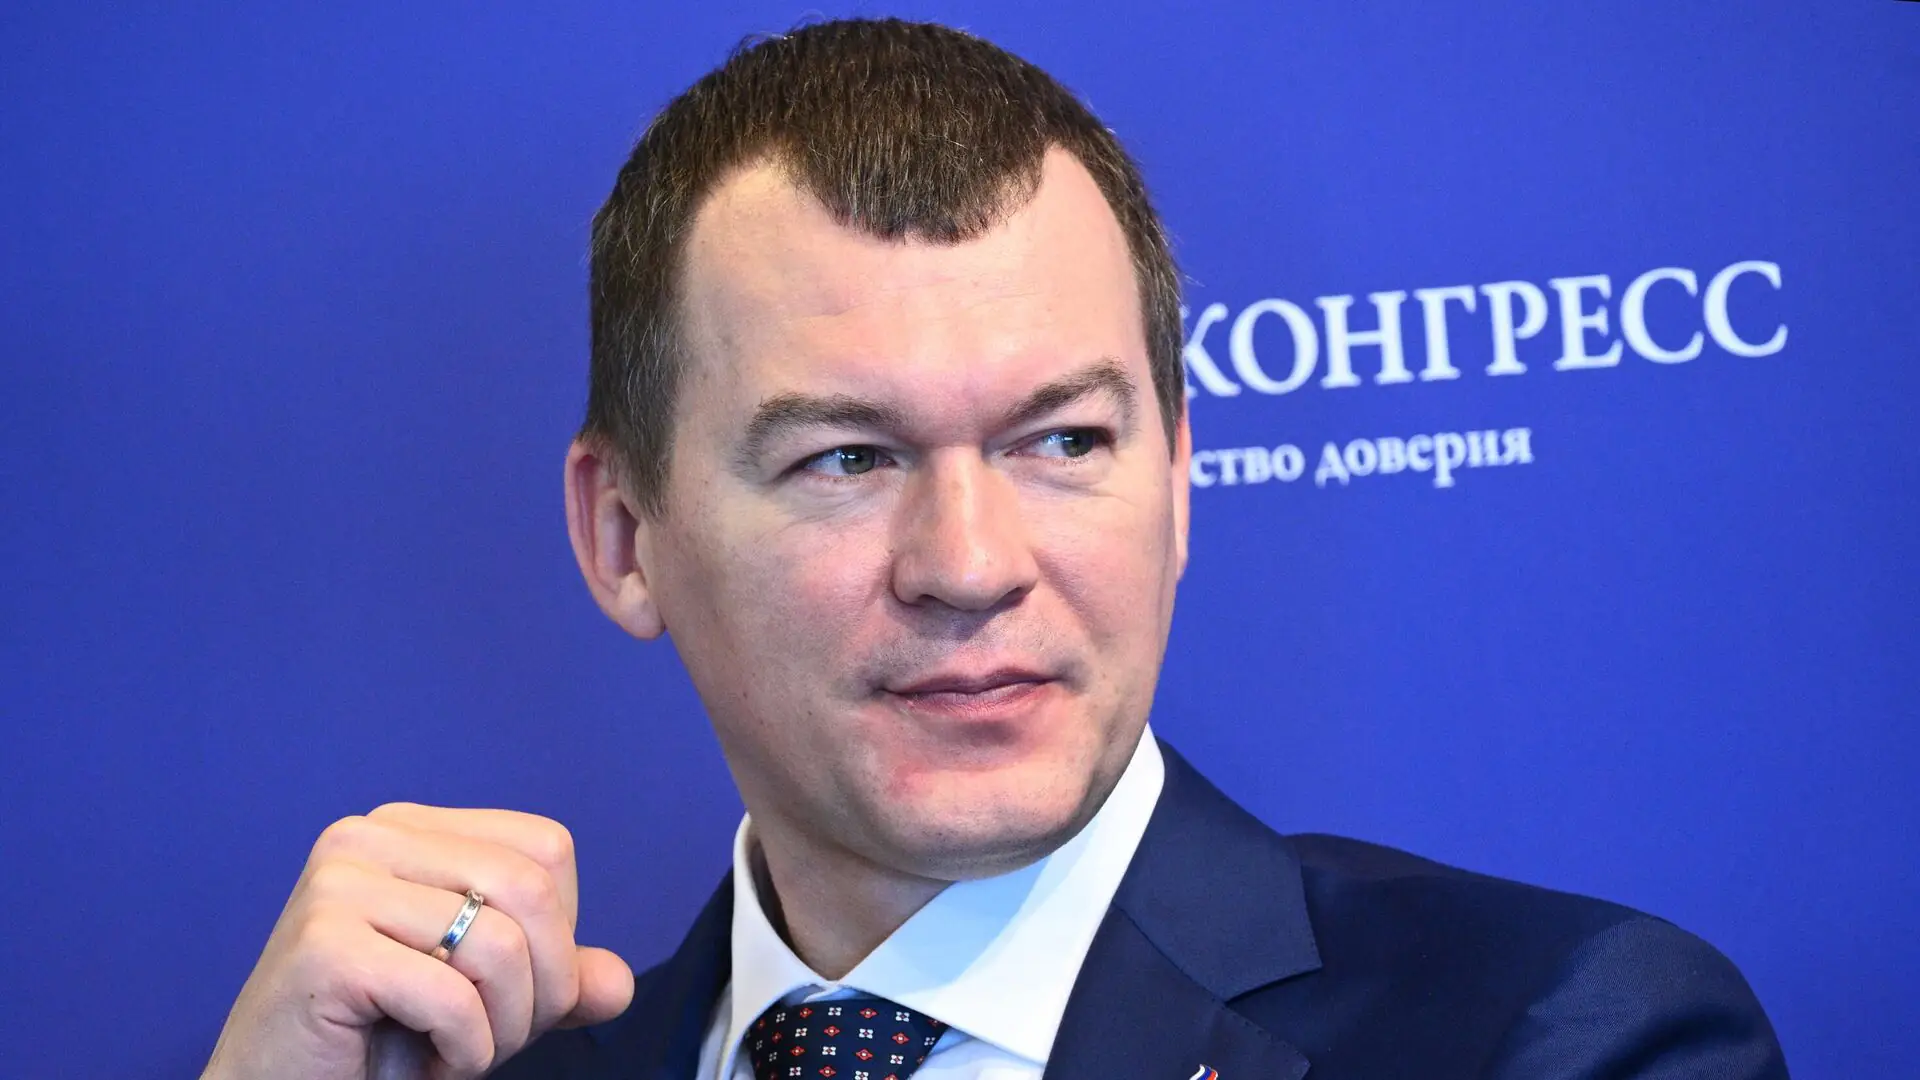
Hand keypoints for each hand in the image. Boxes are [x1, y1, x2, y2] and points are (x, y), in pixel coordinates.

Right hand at [201, 804, 635, 1079]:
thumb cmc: (377, 1041)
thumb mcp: (488, 998)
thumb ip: (557, 980)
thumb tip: (618, 983)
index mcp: (411, 829)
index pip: (546, 850)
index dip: (560, 933)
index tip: (514, 992)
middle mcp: (369, 837)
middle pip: (531, 889)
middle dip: (542, 987)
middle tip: (494, 1037)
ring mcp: (339, 884)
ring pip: (498, 944)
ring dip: (501, 1028)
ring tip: (454, 1052)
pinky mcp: (324, 946)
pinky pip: (452, 996)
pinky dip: (464, 1052)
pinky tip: (425, 1066)